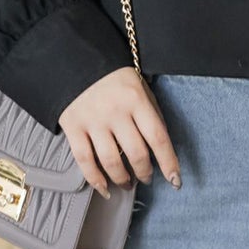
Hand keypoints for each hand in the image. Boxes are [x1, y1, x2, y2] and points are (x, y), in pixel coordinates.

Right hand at [58, 66, 181, 198]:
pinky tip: (105, 188)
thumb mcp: (140, 87)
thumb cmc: (114, 77)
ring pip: (111, 161)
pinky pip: (85, 161)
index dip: (169, 162)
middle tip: (147, 178)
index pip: (158, 137)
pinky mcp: (73, 127)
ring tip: (128, 184)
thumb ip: (151, 113)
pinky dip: (95, 179)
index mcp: (137, 99)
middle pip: (136, 153)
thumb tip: (161, 147)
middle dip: (145, 172)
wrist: (75, 60)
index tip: (175, 180)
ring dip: (123, 179)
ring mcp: (93, 120)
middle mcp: (116, 111)